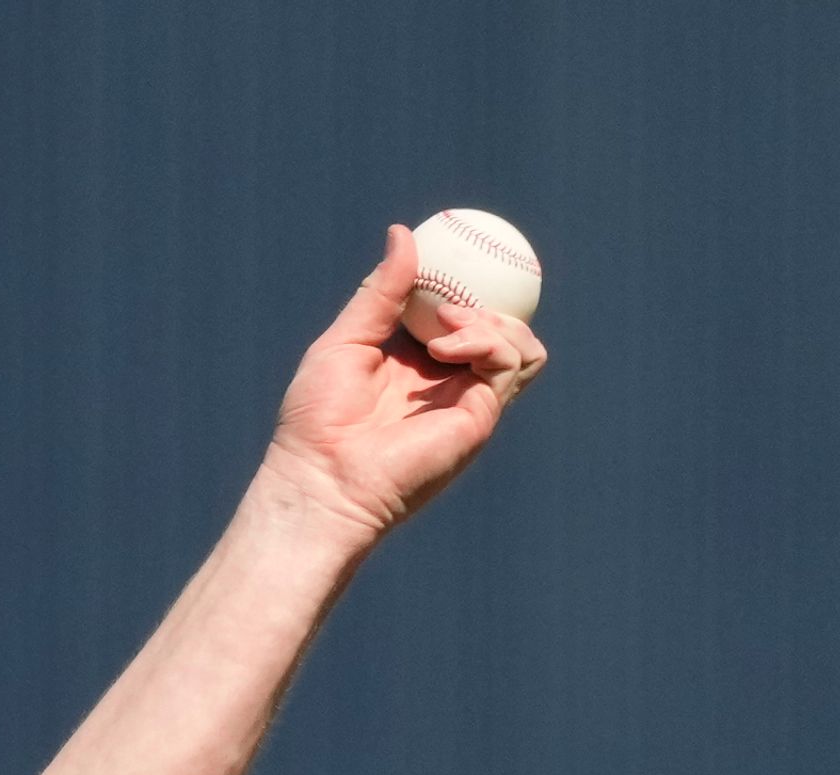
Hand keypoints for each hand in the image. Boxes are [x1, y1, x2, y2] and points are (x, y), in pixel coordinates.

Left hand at [264, 224, 546, 544]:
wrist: (323, 478)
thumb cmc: (318, 419)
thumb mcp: (346, 339)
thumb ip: (379, 291)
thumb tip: (403, 232)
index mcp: (415, 362)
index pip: (457, 315)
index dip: (464, 284)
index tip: (453, 251)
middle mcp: (446, 382)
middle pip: (499, 327)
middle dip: (484, 301)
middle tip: (448, 299)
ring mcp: (467, 400)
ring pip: (520, 344)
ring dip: (493, 321)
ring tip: (448, 324)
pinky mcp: (479, 417)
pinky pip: (513, 363)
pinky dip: (489, 342)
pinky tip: (446, 348)